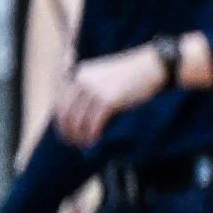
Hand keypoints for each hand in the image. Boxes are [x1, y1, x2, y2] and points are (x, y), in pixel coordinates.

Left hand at [55, 43, 176, 146]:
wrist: (152, 67)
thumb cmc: (130, 74)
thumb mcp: (102, 75)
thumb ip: (87, 87)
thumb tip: (75, 114)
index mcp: (79, 74)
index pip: (60, 102)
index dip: (61, 120)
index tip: (66, 132)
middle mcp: (83, 80)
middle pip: (66, 112)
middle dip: (67, 130)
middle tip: (72, 143)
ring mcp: (95, 90)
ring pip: (78, 120)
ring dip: (79, 135)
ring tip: (84, 145)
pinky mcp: (108, 100)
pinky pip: (94, 123)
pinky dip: (92, 134)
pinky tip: (95, 140)